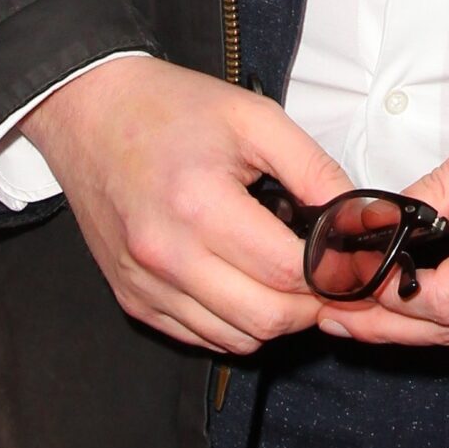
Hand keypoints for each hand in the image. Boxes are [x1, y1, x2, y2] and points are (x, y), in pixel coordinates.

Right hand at [18, 56, 352, 357]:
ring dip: (272, 318)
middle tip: (322, 274)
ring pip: (235, 339)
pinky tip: (241, 283)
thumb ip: (313, 167)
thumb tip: (357, 215)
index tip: (348, 260)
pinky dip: (231, 323)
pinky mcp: (131, 297)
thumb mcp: (254, 118)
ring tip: (282, 276)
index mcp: (201, 205)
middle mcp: (167, 255)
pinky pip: (198, 337)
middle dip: (308, 305)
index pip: (289, 273)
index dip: (332, 273)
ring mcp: (144, 284)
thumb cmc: (171, 108)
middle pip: (265, 319)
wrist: (90, 110)